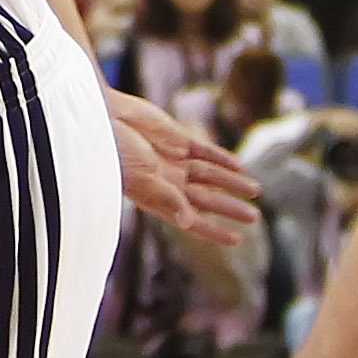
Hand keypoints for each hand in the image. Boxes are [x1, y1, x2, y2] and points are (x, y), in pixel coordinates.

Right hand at [108, 89, 264, 247]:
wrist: (101, 118)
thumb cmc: (112, 152)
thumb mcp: (139, 179)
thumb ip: (165, 198)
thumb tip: (188, 221)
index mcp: (159, 198)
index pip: (193, 220)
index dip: (214, 231)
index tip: (236, 239)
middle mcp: (169, 182)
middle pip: (207, 198)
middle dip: (230, 208)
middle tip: (254, 216)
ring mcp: (174, 160)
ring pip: (211, 175)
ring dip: (232, 182)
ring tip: (255, 190)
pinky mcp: (176, 138)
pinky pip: (204, 151)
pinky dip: (221, 158)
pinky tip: (238, 164)